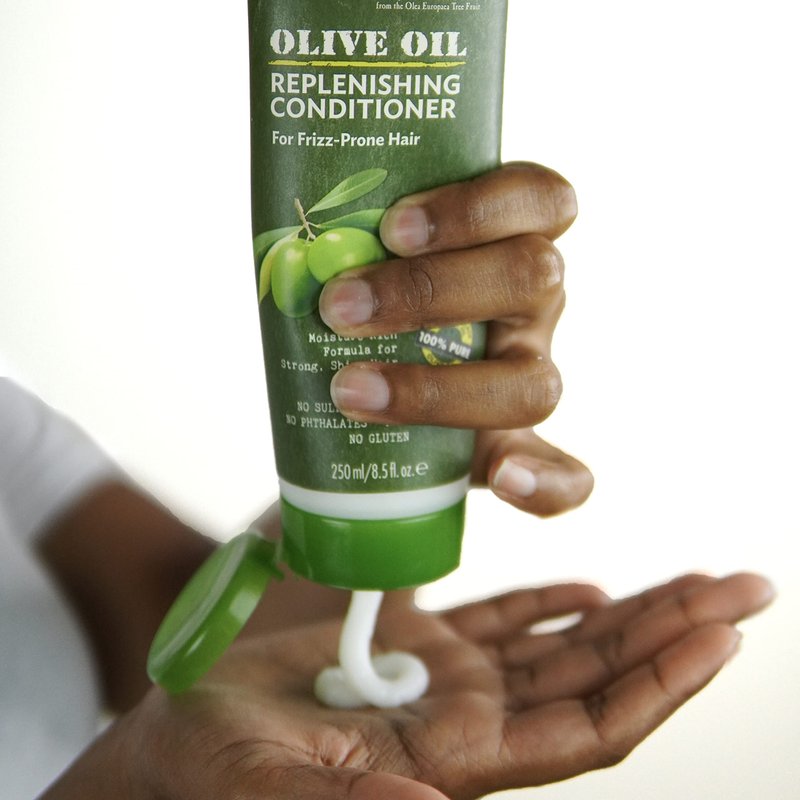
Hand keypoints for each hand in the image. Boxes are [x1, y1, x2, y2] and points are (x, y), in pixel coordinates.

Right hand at [44, 573, 772, 798]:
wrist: (188, 737)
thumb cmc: (217, 771)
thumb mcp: (272, 789)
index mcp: (455, 758)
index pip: (588, 728)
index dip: (659, 684)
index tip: (721, 633)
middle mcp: (471, 721)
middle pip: (601, 677)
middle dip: (676, 633)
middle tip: (745, 584)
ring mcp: (449, 682)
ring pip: (566, 645)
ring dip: (636, 613)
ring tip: (699, 580)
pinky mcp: (418, 647)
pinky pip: (504, 625)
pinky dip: (551, 605)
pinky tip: (591, 589)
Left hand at [318, 163, 591, 516]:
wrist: (380, 396)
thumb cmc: (375, 312)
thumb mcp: (371, 264)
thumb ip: (354, 246)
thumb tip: (289, 249)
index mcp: (511, 243)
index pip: (539, 198)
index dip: (477, 209)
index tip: (392, 227)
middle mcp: (533, 308)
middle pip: (531, 279)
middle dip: (431, 291)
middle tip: (340, 308)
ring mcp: (530, 379)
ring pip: (534, 384)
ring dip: (440, 389)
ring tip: (349, 389)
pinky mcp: (520, 451)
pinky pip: (567, 477)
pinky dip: (543, 482)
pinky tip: (504, 478)